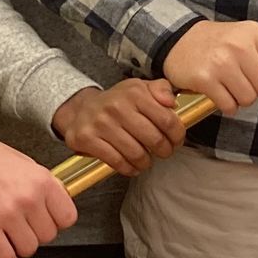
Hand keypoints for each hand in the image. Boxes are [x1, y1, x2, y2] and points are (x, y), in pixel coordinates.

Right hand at [0, 135, 75, 257]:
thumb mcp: (27, 164)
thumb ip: (43, 187)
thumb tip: (55, 206)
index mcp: (42, 181)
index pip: (67, 218)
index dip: (58, 223)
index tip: (49, 222)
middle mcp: (29, 198)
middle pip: (48, 236)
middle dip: (37, 235)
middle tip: (26, 230)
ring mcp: (7, 214)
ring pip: (28, 249)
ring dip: (21, 248)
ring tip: (14, 240)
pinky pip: (5, 256)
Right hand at [53, 80, 185, 176]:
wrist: (80, 109)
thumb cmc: (116, 102)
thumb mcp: (139, 88)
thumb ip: (161, 89)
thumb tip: (172, 101)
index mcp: (134, 92)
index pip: (167, 119)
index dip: (177, 135)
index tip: (177, 140)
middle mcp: (117, 106)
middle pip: (154, 139)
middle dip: (164, 151)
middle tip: (164, 152)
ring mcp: (101, 123)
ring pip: (136, 153)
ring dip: (146, 162)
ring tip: (146, 161)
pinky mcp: (87, 139)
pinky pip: (116, 161)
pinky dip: (128, 168)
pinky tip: (132, 167)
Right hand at [163, 19, 257, 111]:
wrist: (181, 39)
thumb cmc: (219, 42)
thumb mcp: (247, 37)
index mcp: (253, 33)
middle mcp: (238, 45)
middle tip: (247, 83)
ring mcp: (220, 63)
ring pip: (249, 98)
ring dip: (242, 99)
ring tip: (232, 88)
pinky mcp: (205, 79)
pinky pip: (229, 105)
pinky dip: (228, 106)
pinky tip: (222, 94)